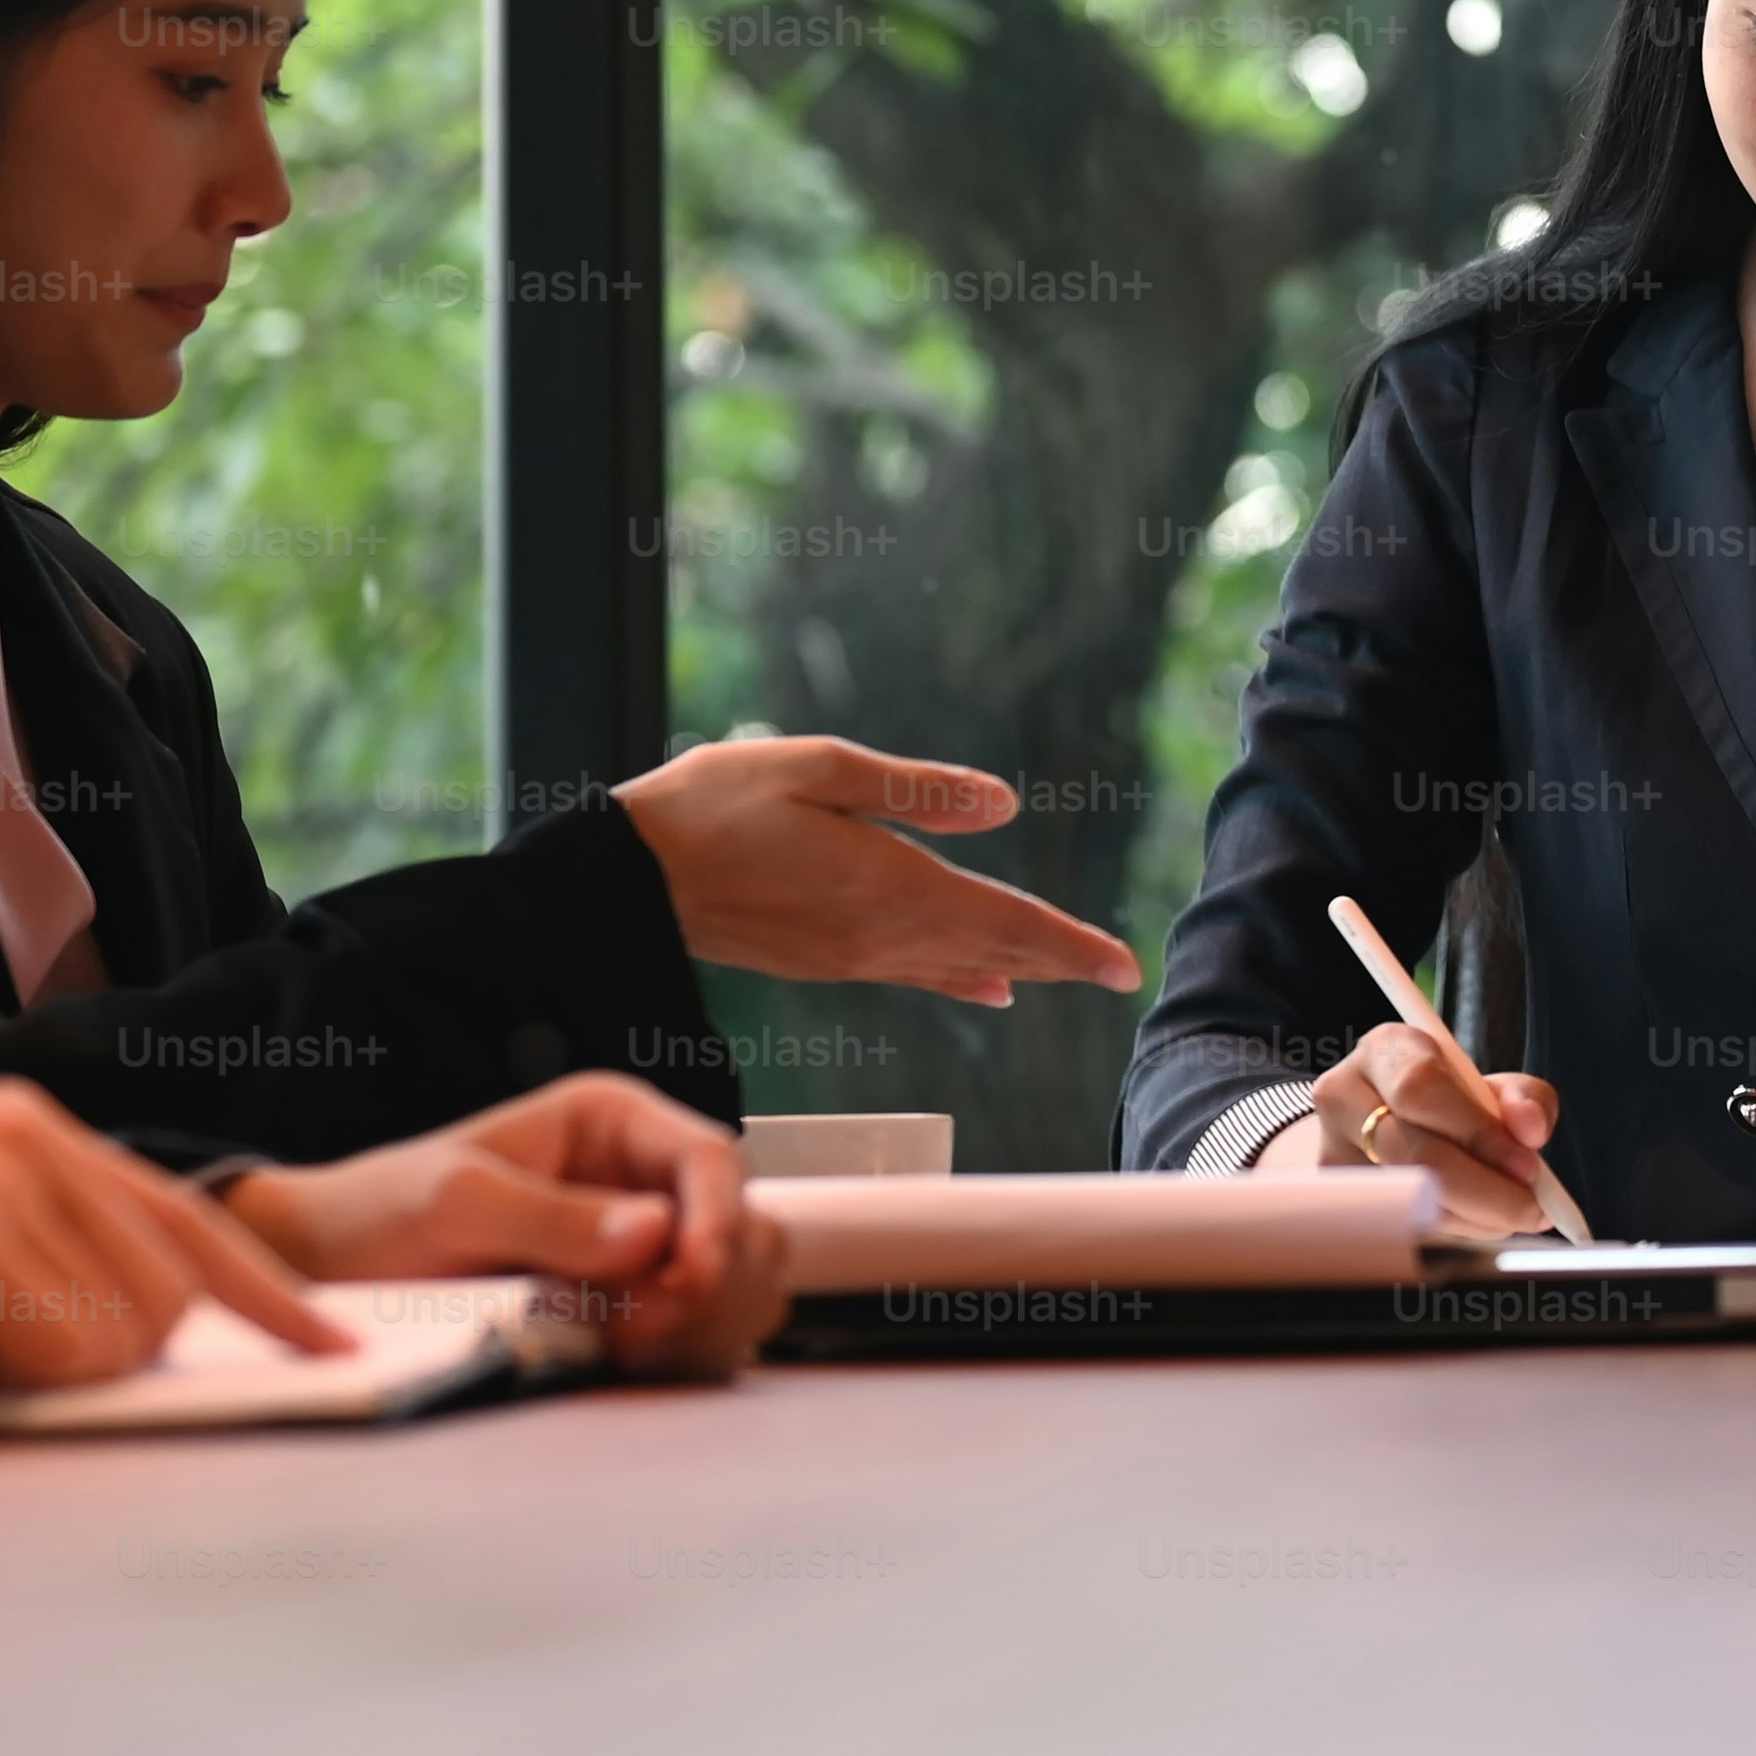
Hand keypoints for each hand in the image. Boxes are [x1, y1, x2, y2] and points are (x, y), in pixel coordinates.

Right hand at [0, 1077, 346, 1414]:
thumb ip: (60, 1270)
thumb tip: (170, 1334)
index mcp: (32, 1128)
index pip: (185, 1217)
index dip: (264, 1291)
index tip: (332, 1339)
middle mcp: (28, 1129)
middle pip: (170, 1286)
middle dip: (113, 1356)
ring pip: (125, 1326)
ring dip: (44, 1371)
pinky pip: (64, 1351)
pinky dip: (7, 1378)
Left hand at [218, 1071, 787, 1378]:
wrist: (334, 1272)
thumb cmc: (382, 1212)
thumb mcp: (455, 1203)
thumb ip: (551, 1217)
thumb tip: (654, 1233)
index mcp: (613, 1123)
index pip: (712, 1157)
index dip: (719, 1217)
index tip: (690, 1276)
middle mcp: (643, 1179)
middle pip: (746, 1225)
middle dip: (712, 1281)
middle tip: (640, 1323)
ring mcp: (645, 1247)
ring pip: (740, 1284)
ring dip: (702, 1322)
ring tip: (624, 1340)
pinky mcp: (634, 1307)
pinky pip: (704, 1333)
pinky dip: (684, 1352)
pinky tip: (621, 1355)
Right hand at [616, 736, 1144, 1004]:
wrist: (628, 881)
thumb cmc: (715, 805)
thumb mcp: (821, 770)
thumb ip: (918, 792)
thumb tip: (1004, 807)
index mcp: (890, 888)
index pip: (1006, 925)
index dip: (1071, 946)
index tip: (1126, 967)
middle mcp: (879, 937)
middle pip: (993, 954)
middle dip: (1061, 962)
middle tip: (1121, 973)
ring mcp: (849, 957)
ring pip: (956, 967)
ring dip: (1017, 969)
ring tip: (1067, 970)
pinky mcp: (822, 961)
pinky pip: (915, 973)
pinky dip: (962, 977)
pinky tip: (985, 985)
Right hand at [1243, 1019, 1563, 1235]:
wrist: (1374, 1128)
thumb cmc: (1444, 1103)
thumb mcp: (1488, 1087)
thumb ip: (1524, 1099)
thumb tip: (1530, 1130)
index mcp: (1386, 1050)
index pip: (1423, 1089)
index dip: (1479, 1133)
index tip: (1528, 1166)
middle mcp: (1344, 1096)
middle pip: (1414, 1154)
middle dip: (1485, 1192)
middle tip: (1530, 1209)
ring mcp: (1331, 1152)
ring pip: (1408, 1203)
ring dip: (1472, 1220)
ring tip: (1506, 1216)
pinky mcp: (1335, 1201)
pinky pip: (1399, 1230)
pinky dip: (1449, 1235)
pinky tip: (1473, 1225)